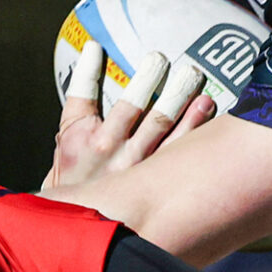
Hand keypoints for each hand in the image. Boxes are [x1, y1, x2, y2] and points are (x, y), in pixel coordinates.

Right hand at [43, 43, 215, 188]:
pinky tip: (206, 106)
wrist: (84, 224)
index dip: (87, 69)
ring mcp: (134, 166)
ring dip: (177, 98)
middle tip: (160, 58)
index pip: (82, 93)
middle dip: (147, 79)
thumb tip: (91, 52)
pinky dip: (193, 125)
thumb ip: (77, 105)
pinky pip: (177, 148)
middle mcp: (107, 150)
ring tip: (192, 75)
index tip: (97, 47)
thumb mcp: (65, 143)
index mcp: (80, 138)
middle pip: (130, 106)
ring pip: (159, 124)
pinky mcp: (155, 178)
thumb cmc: (76, 178)